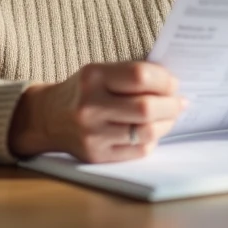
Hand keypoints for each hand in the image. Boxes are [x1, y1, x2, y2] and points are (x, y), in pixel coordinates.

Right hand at [8, 62, 186, 161]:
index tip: (173, 83)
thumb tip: (172, 85)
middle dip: (171, 105)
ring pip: (146, 132)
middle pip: (146, 108)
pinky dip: (151, 140)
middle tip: (179, 102)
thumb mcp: (100, 72)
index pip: (140, 76)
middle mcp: (91, 106)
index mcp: (93, 77)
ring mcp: (93, 134)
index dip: (164, 80)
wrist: (48, 118)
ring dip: (166, 124)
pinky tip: (151, 131)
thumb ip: (131, 75)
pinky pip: (138, 150)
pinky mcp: (97, 155)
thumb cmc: (83, 91)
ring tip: (169, 117)